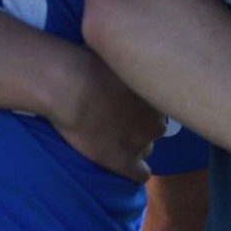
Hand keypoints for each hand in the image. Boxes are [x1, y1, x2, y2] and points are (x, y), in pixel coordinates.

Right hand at [43, 44, 165, 183]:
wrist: (70, 86)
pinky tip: (120, 163)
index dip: (143, 105)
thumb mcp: (118, 56)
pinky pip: (141, 174)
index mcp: (156, 93)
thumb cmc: (87, 62)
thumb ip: (130, 65)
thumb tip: (132, 60)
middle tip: (118, 118)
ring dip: (134, 145)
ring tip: (111, 138)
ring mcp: (140, 142)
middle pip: (155, 128)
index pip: (160, 106)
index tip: (128, 102)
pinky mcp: (123, 161)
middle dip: (141, 124)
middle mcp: (155, 119)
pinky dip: (133, 171)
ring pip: (147, 149)